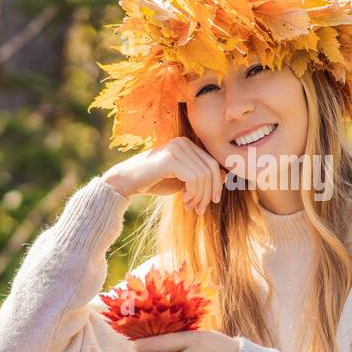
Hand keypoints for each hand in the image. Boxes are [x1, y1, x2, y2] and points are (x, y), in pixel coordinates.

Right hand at [100, 137, 223, 214]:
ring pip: (204, 175)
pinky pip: (194, 178)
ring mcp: (176, 148)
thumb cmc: (154, 182)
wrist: (125, 182)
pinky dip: (193, 193)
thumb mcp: (182, 180)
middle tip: (200, 209)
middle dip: (209, 192)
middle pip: (211, 169)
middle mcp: (183, 142)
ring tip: (191, 206)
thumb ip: (200, 177)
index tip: (210, 202)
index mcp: (187, 144)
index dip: (216, 185)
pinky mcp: (170, 158)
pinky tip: (184, 200)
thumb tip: (225, 176)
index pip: (212, 164)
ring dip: (200, 196)